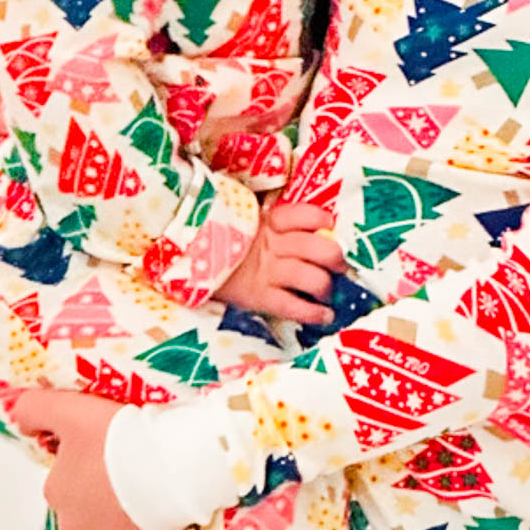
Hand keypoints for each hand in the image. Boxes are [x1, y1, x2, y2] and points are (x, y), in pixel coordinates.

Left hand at [11, 390, 173, 529]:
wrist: (171, 467)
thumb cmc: (120, 438)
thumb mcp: (71, 410)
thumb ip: (35, 409)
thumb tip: (20, 418)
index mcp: (56, 490)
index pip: (64, 477)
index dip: (86, 460)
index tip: (108, 449)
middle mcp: (73, 523)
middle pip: (83, 506)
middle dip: (99, 492)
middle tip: (128, 467)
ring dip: (118, 516)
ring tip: (144, 489)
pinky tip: (156, 510)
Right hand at [217, 201, 343, 323]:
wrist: (189, 261)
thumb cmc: (227, 242)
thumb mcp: (251, 225)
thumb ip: (278, 227)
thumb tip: (318, 231)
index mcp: (270, 222)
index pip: (304, 215)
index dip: (322, 219)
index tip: (330, 224)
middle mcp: (272, 245)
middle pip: (317, 248)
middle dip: (336, 258)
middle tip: (340, 266)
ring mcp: (266, 271)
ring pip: (311, 278)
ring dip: (327, 287)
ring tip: (328, 293)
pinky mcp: (259, 296)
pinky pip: (293, 306)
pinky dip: (314, 313)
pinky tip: (326, 315)